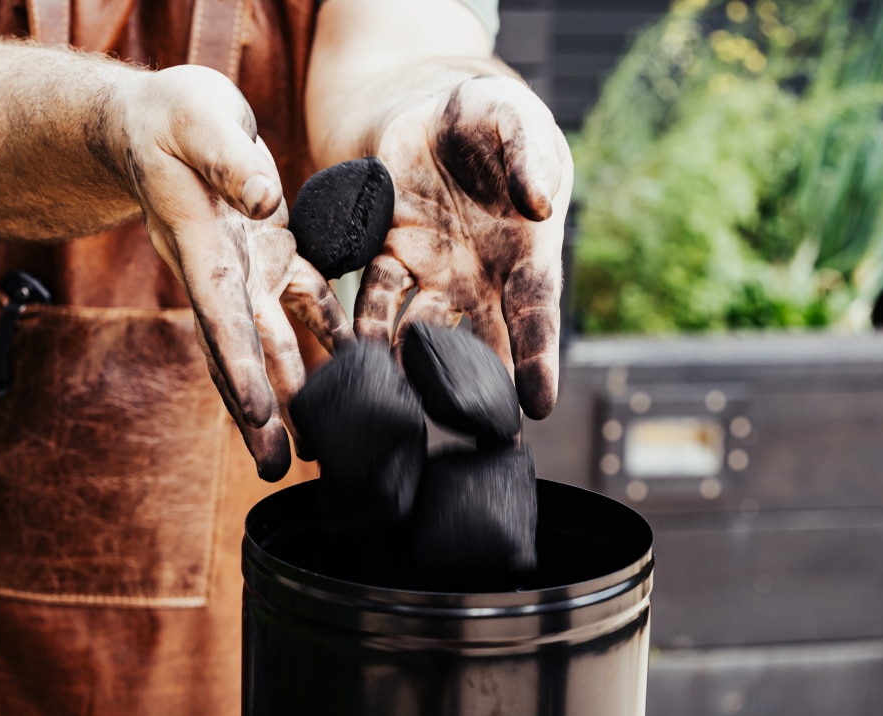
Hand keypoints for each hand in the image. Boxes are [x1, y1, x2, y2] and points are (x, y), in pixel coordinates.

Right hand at [117, 65, 352, 478]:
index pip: (221, 318)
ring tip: (319, 444)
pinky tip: (360, 370)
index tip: (256, 417)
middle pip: (244, 353)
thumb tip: (264, 196)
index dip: (239, 369)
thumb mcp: (198, 118)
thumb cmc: (174, 116)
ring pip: (277, 344)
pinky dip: (332, 337)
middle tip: (278, 466)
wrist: (167, 124)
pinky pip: (309, 306)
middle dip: (261, 411)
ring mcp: (252, 273)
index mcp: (202, 248)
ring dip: (298, 391)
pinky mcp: (276, 260)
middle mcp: (225, 274)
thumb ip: (229, 159)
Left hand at [353, 75, 571, 419]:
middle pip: (475, 344)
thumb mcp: (516, 122)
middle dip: (467, 390)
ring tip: (386, 410)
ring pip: (414, 330)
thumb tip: (539, 202)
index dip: (537, 359)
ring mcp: (428, 272)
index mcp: (523, 255)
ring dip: (401, 368)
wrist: (431, 110)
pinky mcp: (383, 255)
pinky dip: (357, 326)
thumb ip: (531, 157)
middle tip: (460, 439)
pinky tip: (343, 359)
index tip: (538, 407)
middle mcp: (477, 278)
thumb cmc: (488, 120)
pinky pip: (369, 295)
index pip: (534, 315)